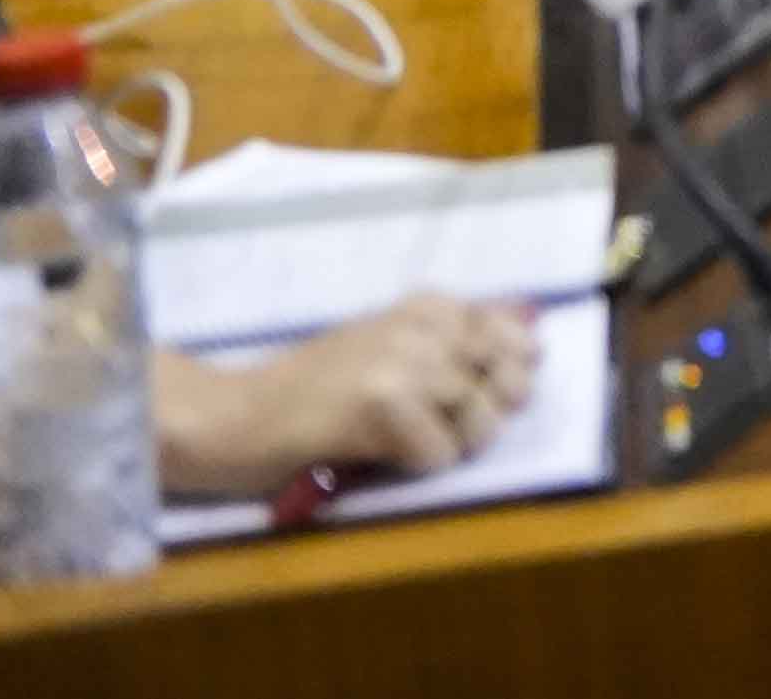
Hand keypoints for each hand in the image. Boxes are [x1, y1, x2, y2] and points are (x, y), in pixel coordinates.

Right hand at [153, 296, 541, 499]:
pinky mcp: (378, 405)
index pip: (510, 330)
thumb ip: (453, 337)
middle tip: (445, 430)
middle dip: (488, 412)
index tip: (491, 390)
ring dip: (452, 445)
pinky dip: (420, 465)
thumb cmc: (312, 390)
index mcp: (424, 305)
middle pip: (503, 376)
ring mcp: (399, 361)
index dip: (512, 368)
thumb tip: (533, 338)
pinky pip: (440, 452)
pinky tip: (384, 457)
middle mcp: (418, 324)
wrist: (237, 416)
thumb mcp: (387, 343)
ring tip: (408, 445)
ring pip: (478, 418)